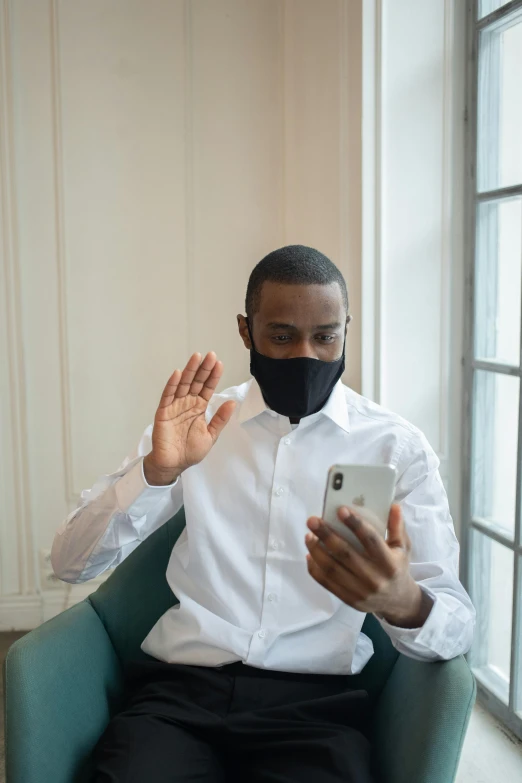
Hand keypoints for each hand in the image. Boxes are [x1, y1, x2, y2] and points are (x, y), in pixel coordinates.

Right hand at [143, 352, 235, 484]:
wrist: (174, 464)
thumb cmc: (191, 451)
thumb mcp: (211, 435)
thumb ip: (220, 419)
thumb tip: (232, 402)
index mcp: (199, 408)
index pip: (207, 388)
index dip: (213, 376)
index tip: (219, 363)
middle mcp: (187, 404)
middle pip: (196, 382)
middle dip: (203, 369)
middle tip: (210, 355)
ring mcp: (174, 406)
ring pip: (183, 385)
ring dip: (189, 371)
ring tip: (196, 358)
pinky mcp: (163, 412)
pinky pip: (167, 396)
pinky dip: (172, 385)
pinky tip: (177, 373)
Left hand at [305, 504, 432, 627]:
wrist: (398, 601)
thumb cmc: (397, 567)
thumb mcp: (403, 547)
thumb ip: (397, 526)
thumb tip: (394, 506)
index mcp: (389, 563)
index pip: (370, 540)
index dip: (355, 524)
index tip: (341, 510)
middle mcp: (374, 578)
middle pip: (345, 553)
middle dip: (326, 535)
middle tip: (313, 520)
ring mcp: (360, 591)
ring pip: (332, 569)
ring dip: (317, 550)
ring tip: (309, 535)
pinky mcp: (348, 599)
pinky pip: (326, 583)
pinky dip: (315, 568)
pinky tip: (309, 554)